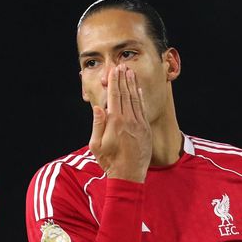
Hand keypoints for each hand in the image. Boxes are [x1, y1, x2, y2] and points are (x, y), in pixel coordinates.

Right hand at [88, 65, 151, 182]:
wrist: (129, 175)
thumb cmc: (109, 161)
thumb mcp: (96, 145)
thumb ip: (97, 124)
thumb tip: (99, 107)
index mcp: (115, 122)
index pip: (115, 96)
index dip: (115, 82)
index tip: (114, 71)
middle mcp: (128, 120)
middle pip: (126, 94)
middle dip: (123, 79)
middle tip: (122, 66)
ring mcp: (138, 124)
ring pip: (135, 99)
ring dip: (132, 85)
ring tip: (130, 72)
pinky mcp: (145, 129)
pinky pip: (142, 109)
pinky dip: (140, 97)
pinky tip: (138, 89)